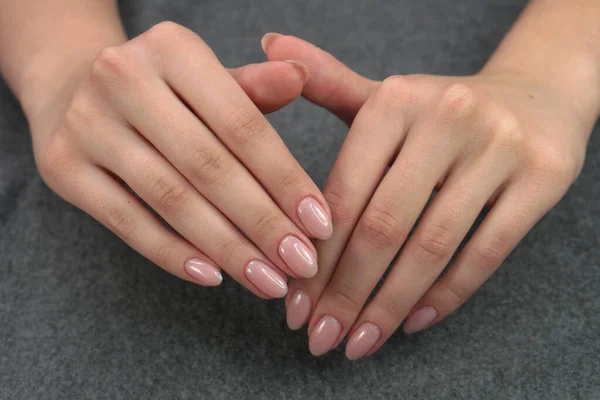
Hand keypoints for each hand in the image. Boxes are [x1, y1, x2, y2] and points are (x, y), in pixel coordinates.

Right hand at [32, 23, 333, 298]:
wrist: (72, 88)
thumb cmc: (162, 90)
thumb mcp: (208, 79)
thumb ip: (254, 88)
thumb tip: (299, 78)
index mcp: (172, 48)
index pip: (243, 124)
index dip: (285, 179)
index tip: (320, 225)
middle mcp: (122, 77)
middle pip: (209, 166)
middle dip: (263, 223)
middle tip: (301, 264)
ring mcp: (87, 122)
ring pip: (172, 199)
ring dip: (227, 247)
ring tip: (267, 280)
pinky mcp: (63, 166)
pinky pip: (127, 222)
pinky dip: (173, 254)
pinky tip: (213, 276)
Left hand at [263, 34, 590, 356]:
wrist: (535, 95)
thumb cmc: (440, 109)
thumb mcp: (385, 96)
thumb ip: (327, 82)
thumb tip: (270, 45)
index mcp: (394, 100)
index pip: (342, 193)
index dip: (314, 257)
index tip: (295, 306)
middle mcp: (446, 118)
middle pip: (382, 226)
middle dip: (345, 293)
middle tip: (321, 338)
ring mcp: (498, 148)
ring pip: (431, 246)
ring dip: (388, 306)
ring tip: (360, 342)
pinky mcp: (541, 178)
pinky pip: (485, 252)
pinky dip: (447, 295)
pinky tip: (413, 323)